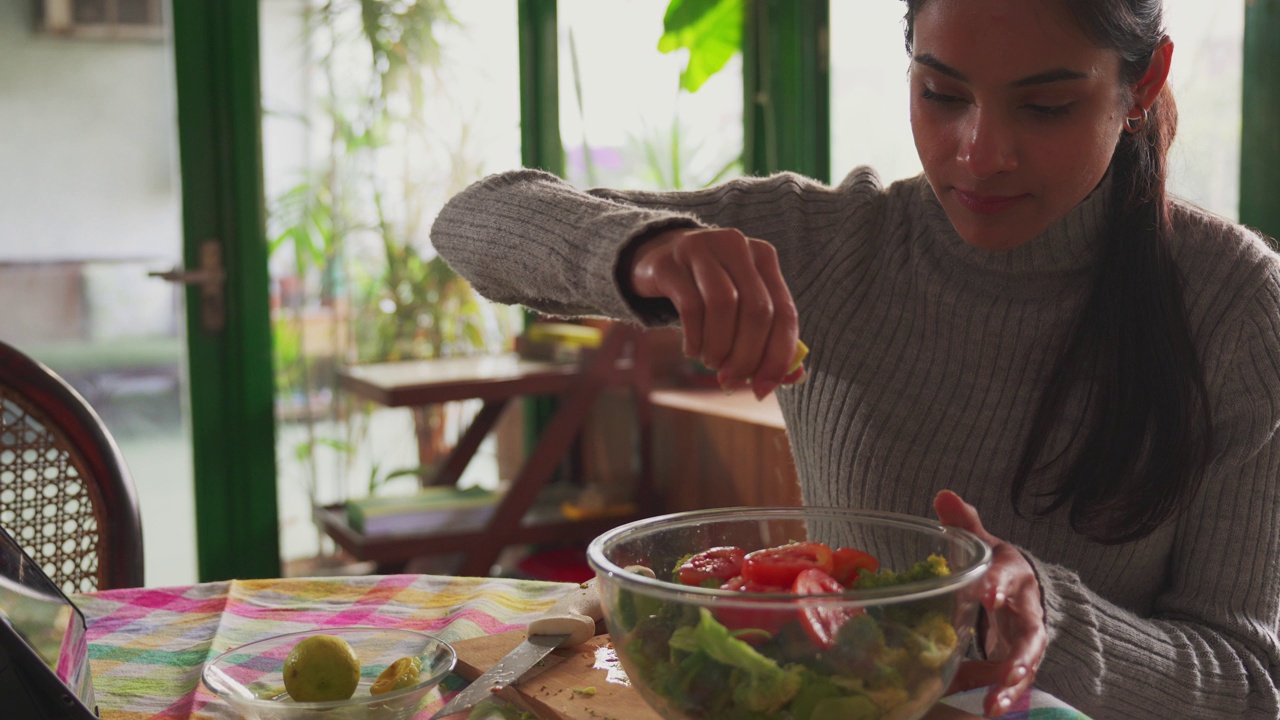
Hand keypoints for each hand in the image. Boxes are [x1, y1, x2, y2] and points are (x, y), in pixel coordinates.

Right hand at [628, 227, 798, 398]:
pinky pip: (690, 306)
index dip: (777, 356)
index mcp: (763, 257)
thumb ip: (764, 338)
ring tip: (710, 362)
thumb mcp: (739, 303)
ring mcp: (701, 249)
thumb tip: (777, 382)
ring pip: (724, 305)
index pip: (785, 311)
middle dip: (746, 356)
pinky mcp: (669, 263)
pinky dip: (695, 338)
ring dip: (719, 347)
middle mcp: (736, 246)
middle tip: (730, 380)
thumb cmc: (707, 290)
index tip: (761, 388)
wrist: (658, 259)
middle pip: (757, 310)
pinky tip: (692, 350)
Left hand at [933, 490, 1046, 717]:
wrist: (1027, 589)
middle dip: (1020, 654)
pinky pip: (1015, 682)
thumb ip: (965, 523)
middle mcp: (1026, 609)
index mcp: (1014, 574)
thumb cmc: (997, 566)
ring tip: (995, 706)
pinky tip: (989, 711)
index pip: (1007, 576)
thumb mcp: (984, 543)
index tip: (985, 594)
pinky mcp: (1020, 661)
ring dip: (1012, 687)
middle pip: (1030, 633)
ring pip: (1027, 665)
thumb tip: (943, 495)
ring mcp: (1027, 639)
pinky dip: (1005, 697)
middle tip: (1007, 672)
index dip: (997, 584)